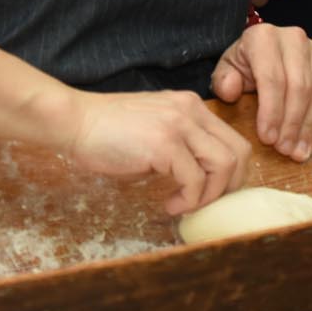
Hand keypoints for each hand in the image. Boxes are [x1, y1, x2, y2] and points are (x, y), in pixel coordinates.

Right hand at [61, 89, 250, 215]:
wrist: (73, 121)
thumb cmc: (105, 131)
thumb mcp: (153, 129)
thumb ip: (180, 145)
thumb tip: (201, 181)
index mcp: (189, 105)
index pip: (232, 140)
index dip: (231, 174)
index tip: (211, 193)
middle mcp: (190, 110)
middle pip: (239, 152)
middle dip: (229, 187)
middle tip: (205, 203)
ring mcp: (178, 125)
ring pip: (224, 166)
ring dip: (209, 196)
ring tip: (184, 205)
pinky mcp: (164, 144)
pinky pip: (195, 180)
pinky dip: (188, 200)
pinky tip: (170, 204)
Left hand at [210, 24, 311, 162]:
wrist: (264, 53)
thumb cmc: (245, 67)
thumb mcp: (226, 72)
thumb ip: (223, 82)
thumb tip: (231, 91)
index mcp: (263, 37)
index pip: (272, 78)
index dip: (272, 112)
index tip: (267, 139)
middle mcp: (293, 37)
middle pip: (300, 87)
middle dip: (292, 124)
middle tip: (284, 149)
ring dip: (310, 126)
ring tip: (297, 149)